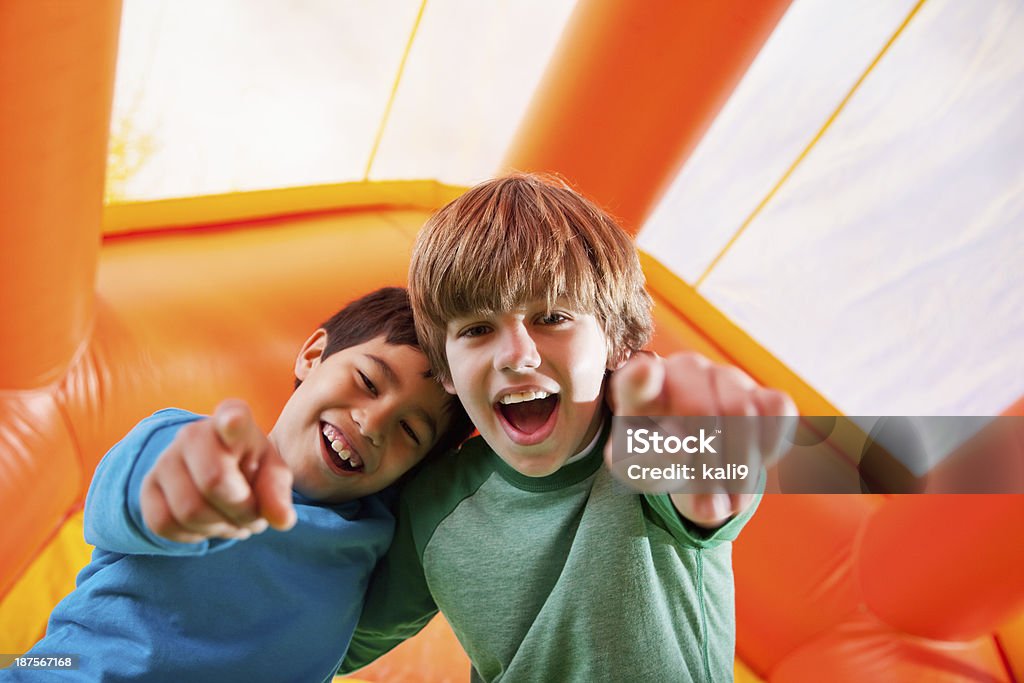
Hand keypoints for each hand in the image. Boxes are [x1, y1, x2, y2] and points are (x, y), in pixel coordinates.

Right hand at [140, 399, 296, 542]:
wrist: (216, 472)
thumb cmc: (250, 469)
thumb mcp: (272, 474)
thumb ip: (278, 492)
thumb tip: (282, 520)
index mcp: (233, 421)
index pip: (231, 416)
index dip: (232, 421)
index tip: (233, 421)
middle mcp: (193, 433)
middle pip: (214, 481)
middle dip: (241, 511)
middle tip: (254, 518)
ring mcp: (165, 459)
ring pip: (189, 510)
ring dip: (219, 528)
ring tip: (233, 522)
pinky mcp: (147, 486)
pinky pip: (163, 524)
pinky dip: (192, 536)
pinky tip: (208, 526)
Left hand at [606, 352, 796, 527]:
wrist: (691, 462)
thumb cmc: (656, 461)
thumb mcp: (639, 471)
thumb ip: (649, 464)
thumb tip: (680, 452)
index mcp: (637, 388)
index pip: (636, 377)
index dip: (642, 377)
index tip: (646, 373)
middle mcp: (683, 370)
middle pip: (701, 411)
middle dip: (707, 466)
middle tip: (706, 505)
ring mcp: (725, 376)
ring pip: (744, 412)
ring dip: (741, 467)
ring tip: (731, 498)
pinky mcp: (762, 391)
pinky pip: (777, 413)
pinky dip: (770, 447)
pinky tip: (750, 467)